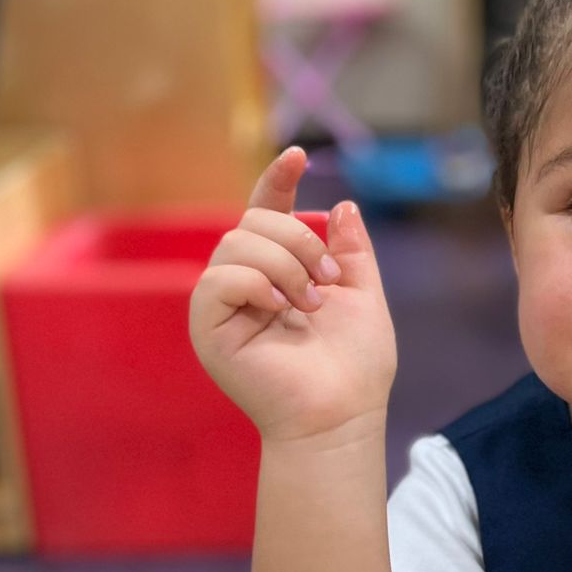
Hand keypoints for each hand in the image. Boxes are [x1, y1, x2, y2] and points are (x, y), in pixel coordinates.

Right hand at [190, 148, 397, 444]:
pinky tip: (280, 309)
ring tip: (309, 304)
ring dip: (284, 266)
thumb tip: (341, 205)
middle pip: (251, 223)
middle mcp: (245, 284)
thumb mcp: (363, 295)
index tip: (297, 156)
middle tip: (326, 282)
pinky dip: (255, 284)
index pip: (267, 213)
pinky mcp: (208, 328)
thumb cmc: (355, 367)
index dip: (276, 180)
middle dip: (297, 240)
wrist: (342, 414)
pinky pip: (218, 279)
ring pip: (236, 245)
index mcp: (278, 272)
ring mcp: (223, 306)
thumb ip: (351, 251)